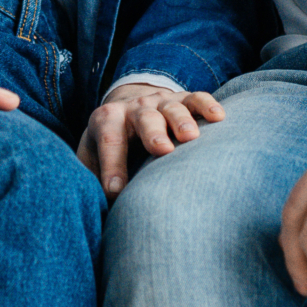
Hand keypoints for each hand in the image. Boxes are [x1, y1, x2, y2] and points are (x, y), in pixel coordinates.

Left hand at [79, 81, 224, 195]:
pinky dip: (207, 105)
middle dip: (153, 133)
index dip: (112, 166)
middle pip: (144, 118)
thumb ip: (88, 176)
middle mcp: (135, 107)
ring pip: (172, 108)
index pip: (109, 141)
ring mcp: (161, 101)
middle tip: (162, 150)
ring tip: (191, 137)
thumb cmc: (111, 140)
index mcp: (108, 120)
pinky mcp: (184, 99)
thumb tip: (89, 209)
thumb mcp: (91, 153)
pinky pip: (197, 98)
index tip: (115, 191)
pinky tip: (218, 117)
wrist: (129, 102)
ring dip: (181, 120)